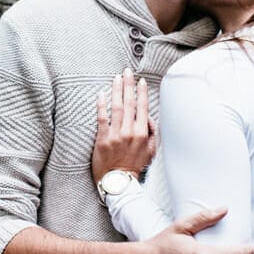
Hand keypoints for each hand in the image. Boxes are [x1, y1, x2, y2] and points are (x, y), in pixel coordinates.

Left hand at [92, 68, 156, 182]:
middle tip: (127, 71)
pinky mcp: (102, 138)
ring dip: (116, 90)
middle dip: (129, 85)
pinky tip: (101, 94)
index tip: (140, 81)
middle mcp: (129, 132)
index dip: (141, 93)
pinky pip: (102, 118)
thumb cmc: (134, 166)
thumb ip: (152, 133)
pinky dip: (102, 105)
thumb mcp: (150, 151)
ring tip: (116, 78)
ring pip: (116, 107)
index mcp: (142, 134)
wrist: (118, 182)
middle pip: (129, 103)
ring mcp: (115, 134)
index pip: (142, 108)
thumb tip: (148, 118)